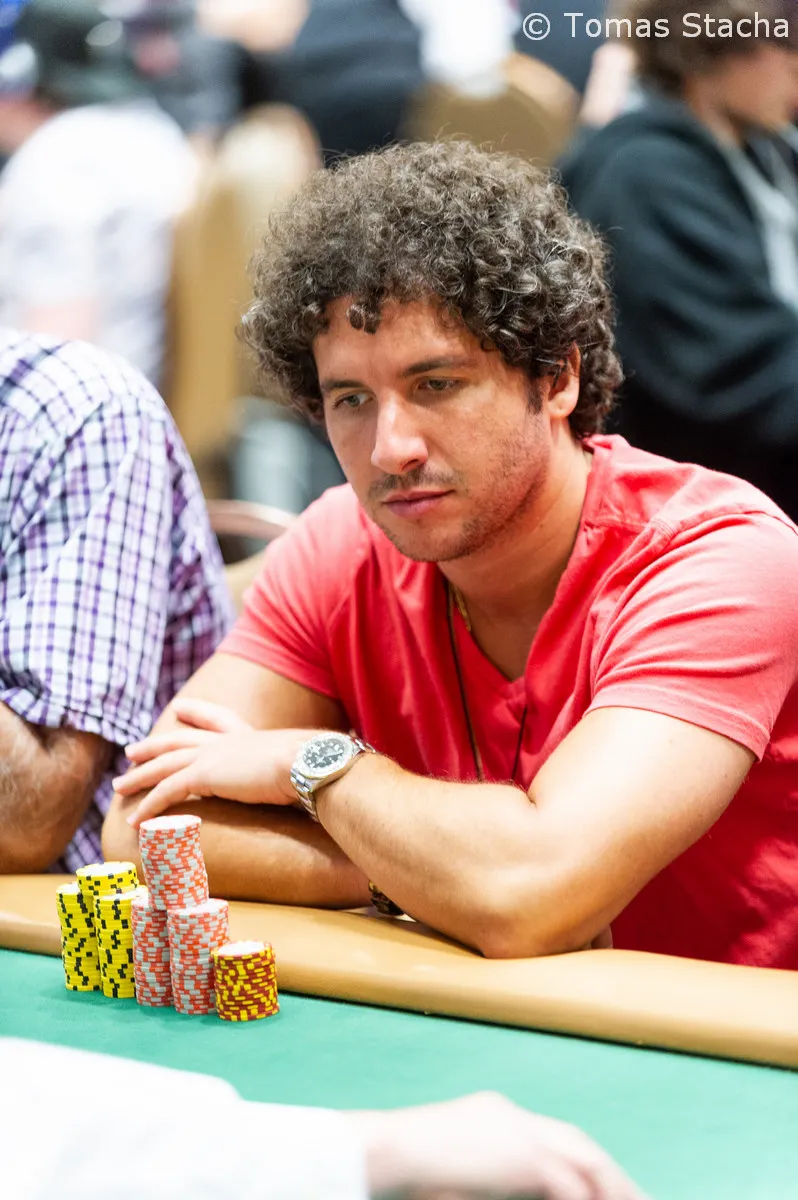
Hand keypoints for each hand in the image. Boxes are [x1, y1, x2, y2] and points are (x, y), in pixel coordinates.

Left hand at [113, 699, 311, 826]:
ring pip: (164, 765)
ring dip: (139, 776)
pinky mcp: (203, 775)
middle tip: (131, 750)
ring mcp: (212, 756)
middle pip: (178, 740)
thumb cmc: (313, 766)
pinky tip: (134, 819)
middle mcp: (226, 742)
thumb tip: (313, 779)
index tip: (181, 707)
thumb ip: (297, 769)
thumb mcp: (301, 764)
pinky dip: (148, 805)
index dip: (197, 712)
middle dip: (153, 745)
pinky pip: (165, 791)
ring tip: (119, 787)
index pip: (217, 718)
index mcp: (248, 736)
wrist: (307, 762)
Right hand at [351, 1092, 647, 1199]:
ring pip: (580, 1154)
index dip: (578, 1160)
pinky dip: (583, 1195)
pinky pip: (564, 1180)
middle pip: (575, 1141)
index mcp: (496, 1114)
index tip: (600, 1185)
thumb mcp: (452, 1172)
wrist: (388, 1150)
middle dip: (606, 1170)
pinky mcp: (518, 1154)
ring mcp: (517, 1130)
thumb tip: (502, 1189)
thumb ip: (485, 1179)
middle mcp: (512, 1115)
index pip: (551, 1135)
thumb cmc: (403, 1168)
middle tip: (634, 1196)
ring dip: (608, 1182)